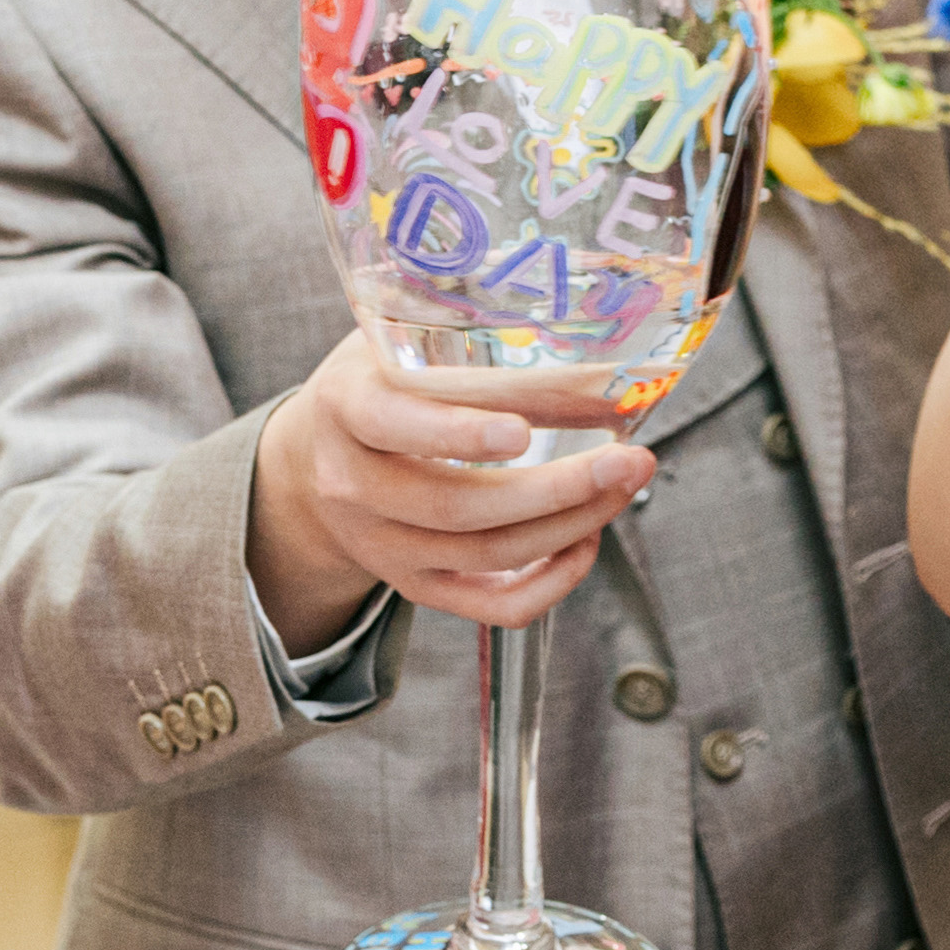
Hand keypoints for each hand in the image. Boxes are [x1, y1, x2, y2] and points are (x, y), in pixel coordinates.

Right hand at [251, 325, 655, 640]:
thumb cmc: (384, 381)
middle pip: (456, 505)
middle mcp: (353, 486)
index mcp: (346, 408)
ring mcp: (382, 546)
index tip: (522, 432)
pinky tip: (588, 540)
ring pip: (485, 553)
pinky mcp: (415, 585)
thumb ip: (470, 351)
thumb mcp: (404, 343)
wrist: (322, 455)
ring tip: (624, 486)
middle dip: (555, 488)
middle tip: (627, 460)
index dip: (457, 434)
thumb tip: (591, 373)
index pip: (393, 426)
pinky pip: (491, 605)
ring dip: (570, 524)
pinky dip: (551, 583)